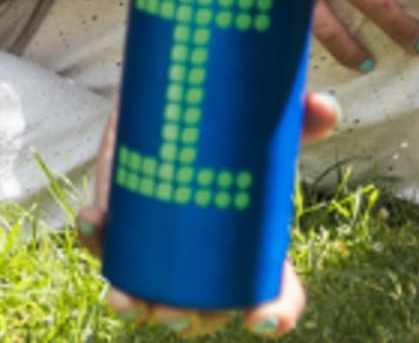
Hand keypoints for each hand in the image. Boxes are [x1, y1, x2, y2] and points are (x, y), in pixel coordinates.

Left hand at [76, 100, 336, 336]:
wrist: (183, 99)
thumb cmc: (236, 127)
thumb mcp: (269, 124)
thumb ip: (301, 115)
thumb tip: (327, 107)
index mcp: (255, 248)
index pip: (275, 295)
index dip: (275, 315)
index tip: (261, 320)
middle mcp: (209, 262)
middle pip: (204, 312)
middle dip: (187, 319)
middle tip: (175, 312)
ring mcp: (163, 250)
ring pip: (148, 297)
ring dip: (133, 304)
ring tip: (123, 297)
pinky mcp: (126, 224)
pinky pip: (107, 244)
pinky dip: (96, 238)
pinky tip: (91, 220)